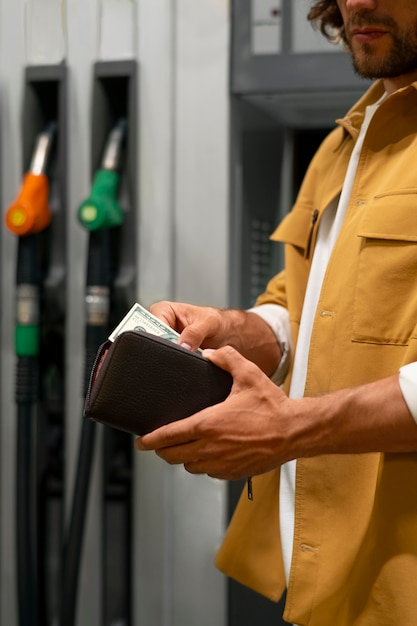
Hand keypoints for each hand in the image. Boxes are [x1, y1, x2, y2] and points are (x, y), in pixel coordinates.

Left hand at [135, 346, 293, 479]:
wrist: (294, 431)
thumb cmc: (272, 406)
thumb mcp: (248, 374)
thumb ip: (226, 358)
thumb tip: (209, 353)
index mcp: (208, 424)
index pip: (169, 436)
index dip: (150, 440)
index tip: (140, 442)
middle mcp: (211, 447)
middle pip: (173, 455)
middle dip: (162, 450)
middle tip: (159, 443)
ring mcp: (221, 463)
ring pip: (189, 466)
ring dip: (183, 457)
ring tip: (184, 446)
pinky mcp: (232, 473)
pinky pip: (208, 473)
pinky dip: (203, 464)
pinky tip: (208, 453)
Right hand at [150, 300, 281, 374]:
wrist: (228, 336)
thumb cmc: (217, 322)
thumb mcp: (209, 323)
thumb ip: (195, 332)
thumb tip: (182, 345)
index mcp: (163, 311)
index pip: (150, 325)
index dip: (157, 337)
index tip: (169, 346)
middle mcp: (160, 326)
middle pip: (150, 341)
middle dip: (162, 350)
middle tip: (176, 356)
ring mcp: (165, 342)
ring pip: (157, 354)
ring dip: (169, 360)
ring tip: (182, 362)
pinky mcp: (171, 355)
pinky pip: (167, 363)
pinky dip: (174, 366)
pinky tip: (183, 368)